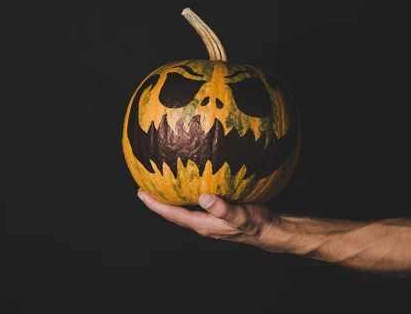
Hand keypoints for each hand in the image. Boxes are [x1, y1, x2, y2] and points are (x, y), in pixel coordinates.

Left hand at [137, 188, 287, 252]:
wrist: (269, 230)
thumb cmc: (256, 223)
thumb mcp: (241, 215)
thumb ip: (223, 208)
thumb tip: (204, 197)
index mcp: (203, 224)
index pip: (173, 214)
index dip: (156, 204)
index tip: (141, 193)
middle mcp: (202, 223)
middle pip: (173, 212)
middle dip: (158, 201)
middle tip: (142, 186)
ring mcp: (208, 219)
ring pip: (183, 208)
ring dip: (170, 198)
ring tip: (159, 183)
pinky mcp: (215, 213)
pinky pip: (194, 203)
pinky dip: (186, 193)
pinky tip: (187, 181)